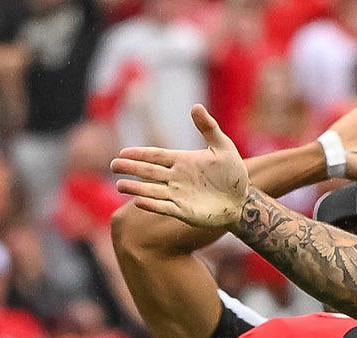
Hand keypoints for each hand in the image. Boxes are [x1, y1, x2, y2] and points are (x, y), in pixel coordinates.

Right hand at [112, 104, 249, 227]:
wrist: (243, 201)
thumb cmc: (233, 174)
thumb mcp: (223, 148)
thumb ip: (209, 128)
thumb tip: (195, 106)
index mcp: (182, 161)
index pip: (156, 155)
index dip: (140, 153)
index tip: (123, 152)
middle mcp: (176, 177)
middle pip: (149, 172)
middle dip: (131, 168)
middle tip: (114, 165)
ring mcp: (178, 195)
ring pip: (152, 190)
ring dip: (136, 188)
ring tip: (119, 185)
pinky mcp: (184, 212)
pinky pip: (164, 208)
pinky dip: (152, 205)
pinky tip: (138, 201)